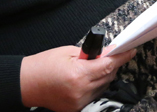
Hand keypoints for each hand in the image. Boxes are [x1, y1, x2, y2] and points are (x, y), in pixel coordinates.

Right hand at [20, 45, 135, 111]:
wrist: (26, 83)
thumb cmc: (44, 64)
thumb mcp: (68, 52)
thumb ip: (90, 54)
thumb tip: (107, 53)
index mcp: (78, 75)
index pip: (107, 66)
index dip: (121, 58)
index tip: (130, 51)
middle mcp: (80, 91)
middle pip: (107, 77)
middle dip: (110, 65)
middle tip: (109, 55)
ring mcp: (78, 103)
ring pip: (102, 87)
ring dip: (102, 76)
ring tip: (92, 67)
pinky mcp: (75, 109)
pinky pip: (93, 96)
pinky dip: (94, 86)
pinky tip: (86, 78)